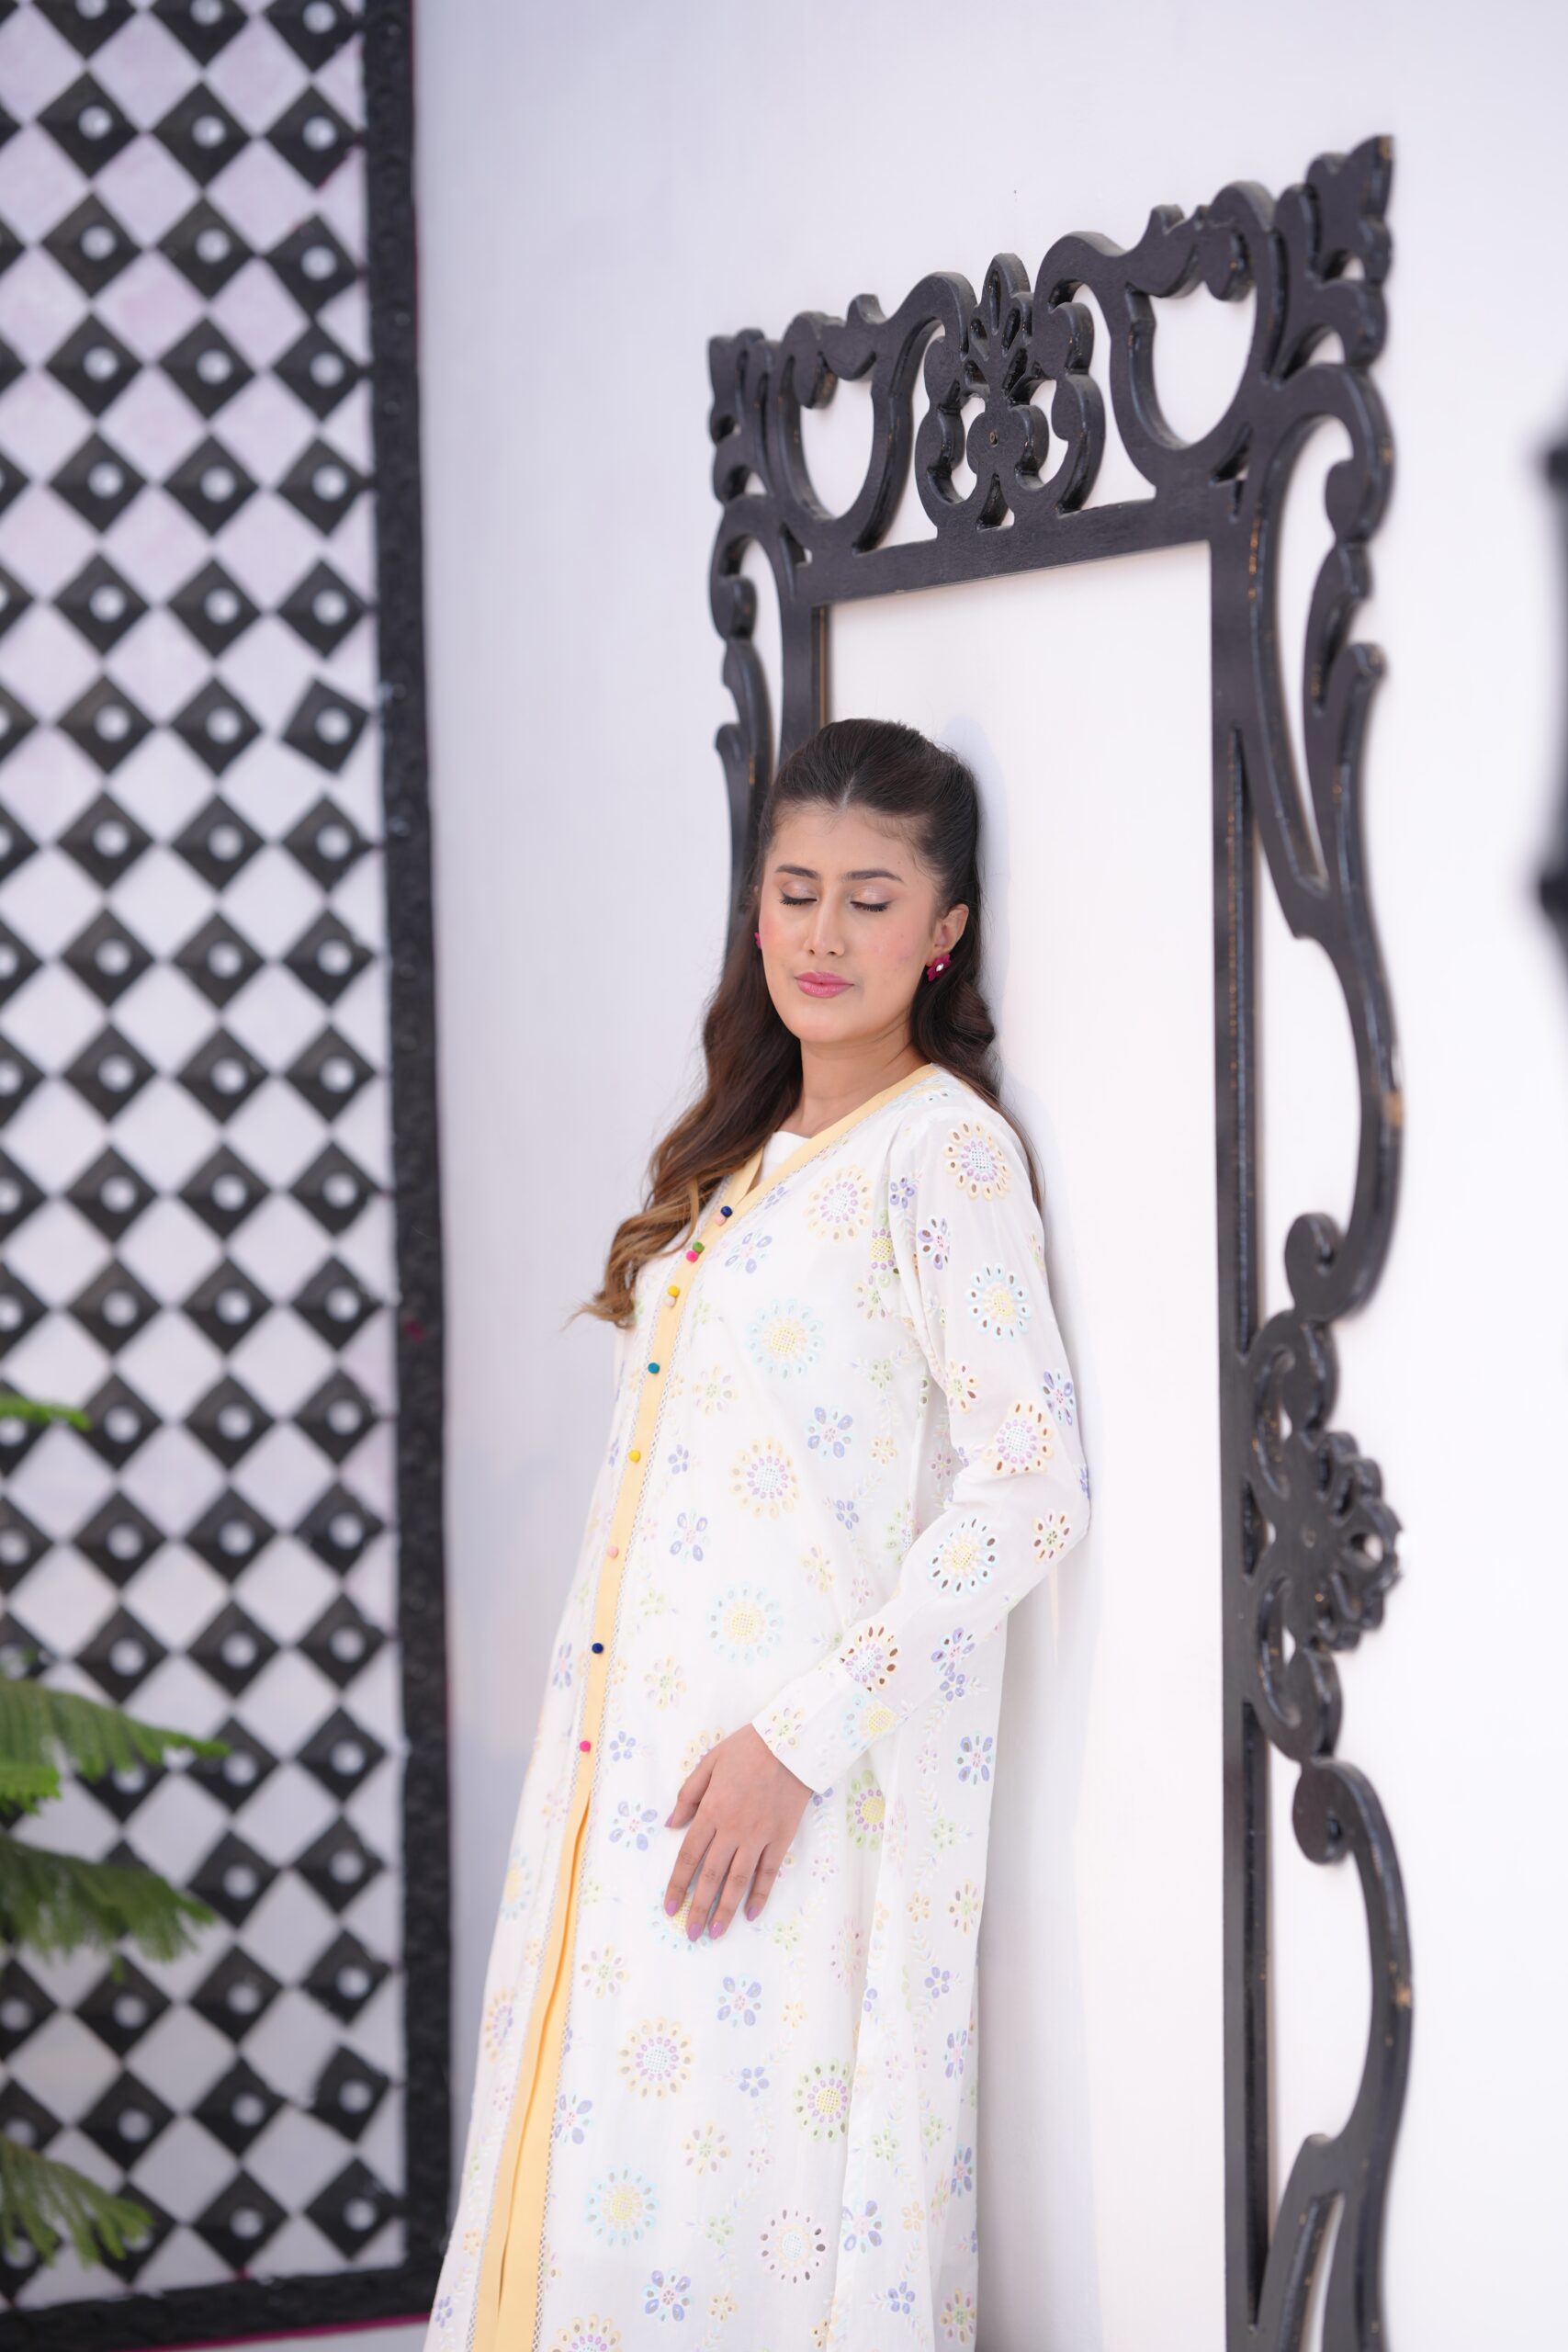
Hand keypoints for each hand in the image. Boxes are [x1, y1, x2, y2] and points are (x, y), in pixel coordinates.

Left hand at [663, 1724, 811, 1938]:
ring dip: (725, 1909)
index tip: (669, 1907)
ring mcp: (759, 1836)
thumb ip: (689, 1795)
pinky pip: (769, 1873)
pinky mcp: (781, 1838)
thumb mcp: (709, 1762)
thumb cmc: (748, 1748)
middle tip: (690, 1934)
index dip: (677, 1884)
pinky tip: (751, 1914)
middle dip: (698, 1908)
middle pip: (711, 1876)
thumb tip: (671, 1825)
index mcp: (712, 1811)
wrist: (792, 1742)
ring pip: (738, 1881)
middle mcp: (733, 1829)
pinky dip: (760, 1896)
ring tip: (716, 1933)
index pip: (689, 1856)